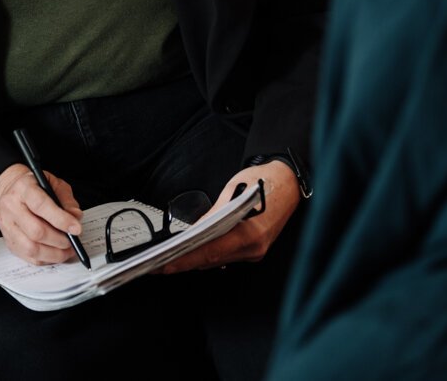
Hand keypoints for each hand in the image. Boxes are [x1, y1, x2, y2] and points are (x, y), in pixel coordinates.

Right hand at [0, 163, 83, 264]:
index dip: (61, 220)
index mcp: (23, 188)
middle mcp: (11, 207)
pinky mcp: (9, 240)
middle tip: (73, 241)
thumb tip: (76, 218)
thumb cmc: (36, 187)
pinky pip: (29, 257)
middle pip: (36, 231)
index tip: (76, 229)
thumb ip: (67, 200)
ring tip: (67, 250)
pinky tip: (56, 253)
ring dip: (54, 253)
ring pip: (31, 248)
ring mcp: (7, 226)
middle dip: (59, 240)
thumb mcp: (54, 184)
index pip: (41, 205)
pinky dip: (46, 259)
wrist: (13, 191)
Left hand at [158, 160, 300, 272]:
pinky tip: (192, 253)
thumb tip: (192, 232)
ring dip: (195, 260)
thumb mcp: (233, 191)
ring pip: (218, 261)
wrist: (289, 181)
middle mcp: (255, 248)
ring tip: (169, 260)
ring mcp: (256, 251)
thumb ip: (213, 214)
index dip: (186, 260)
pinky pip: (227, 257)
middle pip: (213, 260)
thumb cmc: (263, 181)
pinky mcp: (255, 250)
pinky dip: (209, 255)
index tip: (165, 265)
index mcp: (250, 233)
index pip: (211, 252)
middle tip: (157, 266)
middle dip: (184, 262)